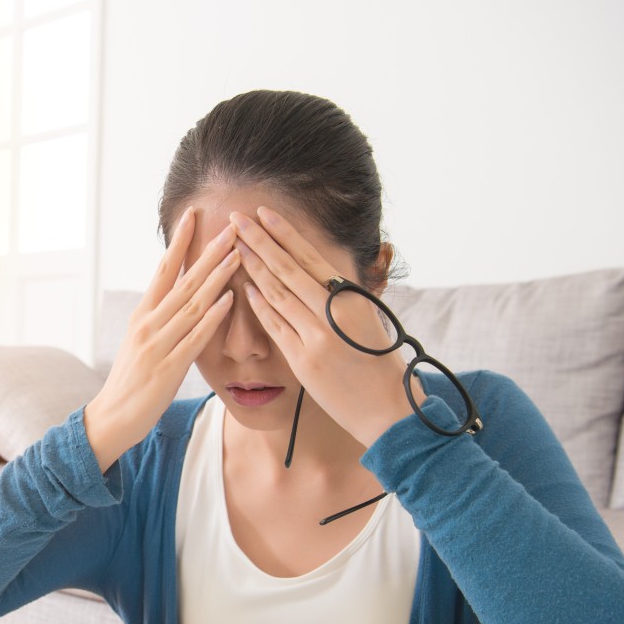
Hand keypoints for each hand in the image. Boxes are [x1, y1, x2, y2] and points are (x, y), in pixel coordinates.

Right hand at [84, 208, 238, 470]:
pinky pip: (195, 337)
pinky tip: (229, 299)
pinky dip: (213, 316)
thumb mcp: (140, 341)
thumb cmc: (130, 381)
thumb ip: (159, 317)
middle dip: (208, 251)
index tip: (194, 214)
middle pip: (182, 280)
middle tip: (230, 226)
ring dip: (217, 277)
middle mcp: (148, 324)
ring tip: (238, 254)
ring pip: (192, 304)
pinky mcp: (169, 368)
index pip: (163, 269)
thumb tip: (178, 294)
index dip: (179, 241)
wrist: (112, 417)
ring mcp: (158, 344)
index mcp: (142, 314)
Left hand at [232, 206, 420, 446]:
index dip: (284, 233)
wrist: (389, 410)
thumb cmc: (383, 366)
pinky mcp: (303, 360)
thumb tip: (324, 277)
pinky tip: (244, 287)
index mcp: (352, 296)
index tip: (263, 214)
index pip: (310, 257)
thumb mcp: (370, 322)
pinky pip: (275, 325)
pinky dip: (259, 305)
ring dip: (252, 267)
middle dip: (258, 241)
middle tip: (235, 218)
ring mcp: (316, 335)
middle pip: (287, 268)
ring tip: (234, 246)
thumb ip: (345, 299)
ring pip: (276, 293)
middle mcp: (333, 312)